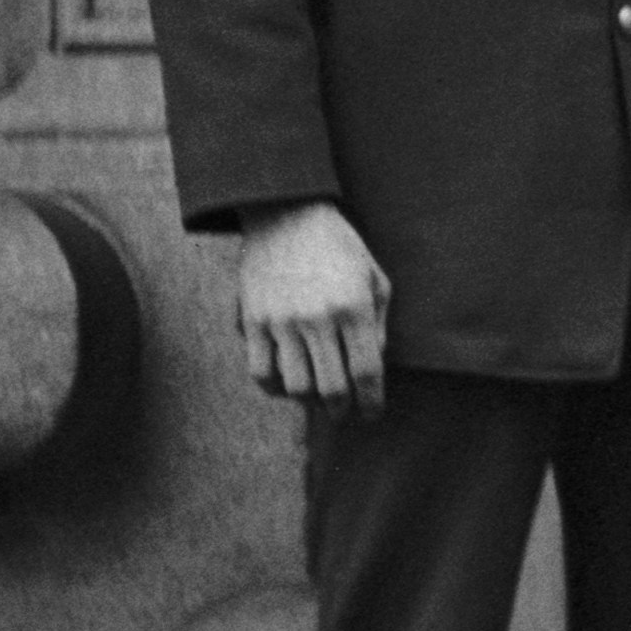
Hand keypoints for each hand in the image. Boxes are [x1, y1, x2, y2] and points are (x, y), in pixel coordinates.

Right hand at [235, 201, 389, 414]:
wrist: (287, 215)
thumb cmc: (340, 248)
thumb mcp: (375, 280)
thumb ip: (379, 326)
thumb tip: (373, 367)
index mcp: (354, 309)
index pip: (367, 372)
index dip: (371, 402)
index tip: (372, 415)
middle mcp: (317, 319)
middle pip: (331, 388)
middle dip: (342, 410)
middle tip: (345, 413)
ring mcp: (281, 321)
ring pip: (295, 386)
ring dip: (309, 401)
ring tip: (318, 398)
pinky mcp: (252, 320)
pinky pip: (259, 371)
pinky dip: (274, 387)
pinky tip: (286, 383)